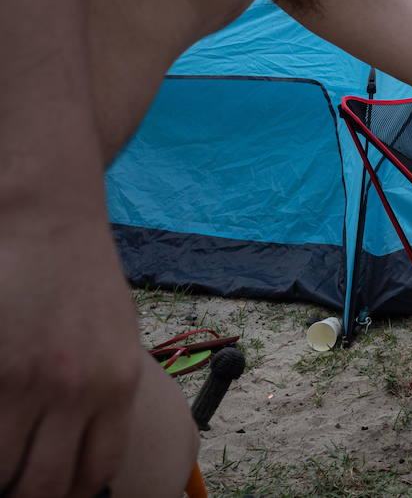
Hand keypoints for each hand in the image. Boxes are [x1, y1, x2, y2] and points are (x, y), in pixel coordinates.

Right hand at [0, 220, 141, 497]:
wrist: (49, 222)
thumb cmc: (82, 282)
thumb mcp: (118, 339)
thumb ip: (105, 396)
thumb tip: (84, 457)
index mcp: (118, 385)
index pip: (93, 473)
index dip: (67, 494)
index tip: (48, 491)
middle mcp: (76, 390)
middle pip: (42, 485)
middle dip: (23, 494)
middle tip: (15, 482)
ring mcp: (26, 381)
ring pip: (1, 469)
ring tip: (4, 450)